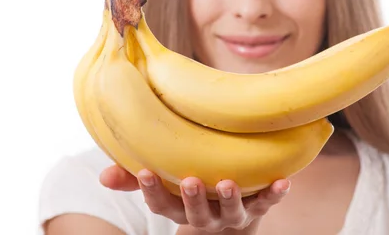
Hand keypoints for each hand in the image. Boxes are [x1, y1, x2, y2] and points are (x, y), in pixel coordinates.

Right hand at [100, 165, 289, 232]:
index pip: (162, 205)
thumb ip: (136, 179)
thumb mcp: (165, 187)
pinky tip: (283, 182)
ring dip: (232, 199)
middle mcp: (206, 217)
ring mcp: (233, 214)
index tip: (144, 171)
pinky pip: (267, 204)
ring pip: (232, 212)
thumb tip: (105, 175)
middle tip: (191, 181)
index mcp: (181, 210)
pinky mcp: (258, 208)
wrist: (230, 218)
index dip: (152, 191)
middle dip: (194, 199)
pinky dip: (275, 194)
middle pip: (197, 214)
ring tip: (228, 182)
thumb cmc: (192, 192)